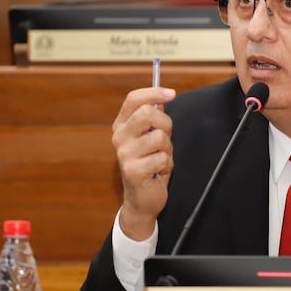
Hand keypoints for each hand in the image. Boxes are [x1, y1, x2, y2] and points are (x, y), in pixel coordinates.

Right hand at [112, 86, 175, 240]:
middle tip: (165, 138)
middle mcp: (119, 137)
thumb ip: (153, 118)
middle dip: (165, 124)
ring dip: (167, 149)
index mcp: (121, 125)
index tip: (172, 93)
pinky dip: (167, 165)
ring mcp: (124, 154)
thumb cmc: (149, 163)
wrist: (142, 198)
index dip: (154, 92)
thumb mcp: (150, 137)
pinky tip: (158, 172)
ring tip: (160, 158)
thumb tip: (165, 96)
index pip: (134, 99)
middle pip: (147, 113)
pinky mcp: (132, 170)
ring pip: (159, 137)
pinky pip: (162, 158)